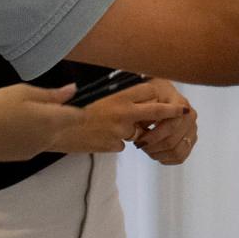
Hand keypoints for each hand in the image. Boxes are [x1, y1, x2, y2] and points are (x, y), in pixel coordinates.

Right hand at [0, 82, 79, 165]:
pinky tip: (11, 124)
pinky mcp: (23, 156)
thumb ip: (51, 94)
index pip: (80, 116)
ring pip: (50, 133)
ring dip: (43, 122)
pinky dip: (31, 132)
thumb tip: (73, 91)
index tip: (66, 95)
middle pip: (65, 125)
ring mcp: (36, 149)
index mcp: (52, 121)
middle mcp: (48, 138)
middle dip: (57, 112)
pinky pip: (36, 141)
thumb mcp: (23, 92)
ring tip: (19, 110)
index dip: (78, 105)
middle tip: (33, 98)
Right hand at [54, 79, 189, 154]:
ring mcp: (120, 132)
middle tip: (184, 111)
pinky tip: (99, 136)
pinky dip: (115, 141)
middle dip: (171, 112)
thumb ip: (111, 94)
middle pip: (155, 112)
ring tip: (107, 124)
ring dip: (131, 130)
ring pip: (136, 131)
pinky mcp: (113, 146)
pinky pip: (121, 143)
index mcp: (119, 96)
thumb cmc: (70, 108)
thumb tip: (127, 91)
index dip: (156, 93)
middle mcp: (124, 113)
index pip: (148, 91)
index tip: (163, 94)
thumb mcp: (93, 94)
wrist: (55, 131)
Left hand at [133, 86, 197, 164]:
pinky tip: (155, 153)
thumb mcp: (147, 98)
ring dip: (158, 154)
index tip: (139, 140)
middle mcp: (191, 117)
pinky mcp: (191, 140)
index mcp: (181, 105)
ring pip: (177, 152)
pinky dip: (165, 158)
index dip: (153, 137)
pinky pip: (180, 157)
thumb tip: (139, 132)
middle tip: (139, 146)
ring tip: (146, 149)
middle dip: (153, 147)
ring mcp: (193, 129)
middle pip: (172, 141)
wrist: (163, 93)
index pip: (170, 126)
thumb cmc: (152, 94)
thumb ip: (146, 113)